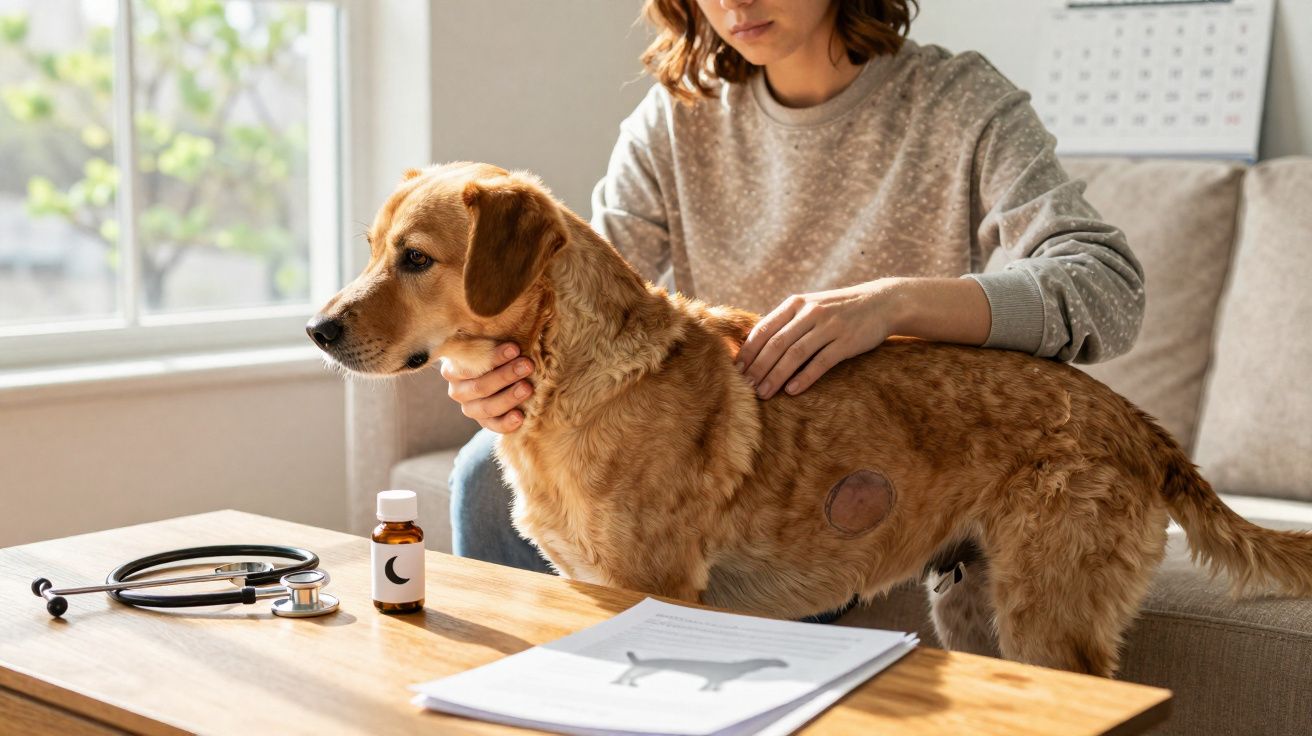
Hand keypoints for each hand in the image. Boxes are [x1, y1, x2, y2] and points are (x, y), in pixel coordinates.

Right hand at [441, 342, 534, 432]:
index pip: (471, 364)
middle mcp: (457, 390)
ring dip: (509, 397)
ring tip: (528, 388)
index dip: (493, 357)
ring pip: (487, 407)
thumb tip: (510, 321)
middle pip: (480, 387)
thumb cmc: (495, 351)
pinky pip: (493, 425)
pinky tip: (520, 417)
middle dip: (506, 375)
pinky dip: (506, 423)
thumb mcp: (490, 342)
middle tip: (527, 365)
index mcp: (453, 368)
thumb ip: (493, 337)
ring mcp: (469, 408)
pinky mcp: (483, 422)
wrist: (498, 371)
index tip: (515, 348)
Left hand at [736, 281, 901, 399]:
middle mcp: (810, 313)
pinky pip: (821, 362)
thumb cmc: (838, 309)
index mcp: (796, 304)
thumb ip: (785, 322)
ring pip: (795, 354)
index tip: (735, 371)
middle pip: (776, 344)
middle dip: (758, 368)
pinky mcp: (846, 341)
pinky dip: (804, 377)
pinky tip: (792, 391)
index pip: (763, 329)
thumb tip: (753, 345)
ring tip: (763, 393)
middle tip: (745, 388)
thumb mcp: (810, 306)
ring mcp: (829, 326)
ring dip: (776, 376)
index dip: (748, 351)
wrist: (880, 302)